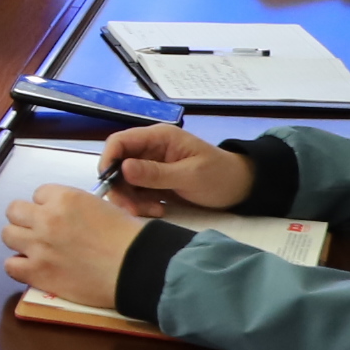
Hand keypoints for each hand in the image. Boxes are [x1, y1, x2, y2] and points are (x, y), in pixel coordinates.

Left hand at [1, 181, 144, 307]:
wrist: (136, 268)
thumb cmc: (129, 237)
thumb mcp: (104, 207)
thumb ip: (79, 208)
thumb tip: (71, 216)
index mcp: (64, 198)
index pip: (39, 193)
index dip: (47, 205)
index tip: (58, 216)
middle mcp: (46, 218)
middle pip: (15, 210)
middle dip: (26, 219)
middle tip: (41, 231)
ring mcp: (38, 245)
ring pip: (7, 234)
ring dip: (19, 240)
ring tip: (35, 249)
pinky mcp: (37, 272)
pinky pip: (9, 265)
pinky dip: (19, 266)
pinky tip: (32, 268)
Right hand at [98, 122, 251, 213]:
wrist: (240, 187)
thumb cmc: (220, 176)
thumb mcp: (190, 175)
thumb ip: (156, 173)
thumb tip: (123, 168)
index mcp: (158, 138)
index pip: (119, 142)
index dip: (108, 160)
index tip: (108, 184)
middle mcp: (150, 149)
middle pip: (118, 165)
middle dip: (120, 188)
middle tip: (132, 209)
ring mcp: (151, 166)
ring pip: (124, 182)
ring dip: (131, 200)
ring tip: (153, 211)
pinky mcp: (154, 182)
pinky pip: (136, 193)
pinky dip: (141, 204)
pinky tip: (158, 210)